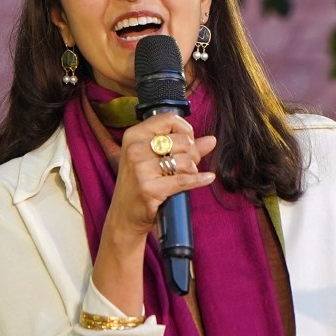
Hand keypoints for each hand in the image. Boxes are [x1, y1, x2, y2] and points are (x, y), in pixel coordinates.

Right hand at [106, 112, 215, 240]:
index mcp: (134, 136)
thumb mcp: (155, 159)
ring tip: (186, 175)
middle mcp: (135, 150)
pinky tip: (207, 178)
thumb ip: (185, 147)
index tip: (188, 141)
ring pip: (185, 160)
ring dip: (192, 169)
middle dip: (192, 152)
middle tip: (188, 164)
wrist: (124, 215)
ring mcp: (140, 170)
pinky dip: (199, 179)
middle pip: (181, 140)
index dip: (185, 130)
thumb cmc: (140, 183)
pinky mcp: (149, 189)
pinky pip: (184, 180)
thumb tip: (211, 140)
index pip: (169, 119)